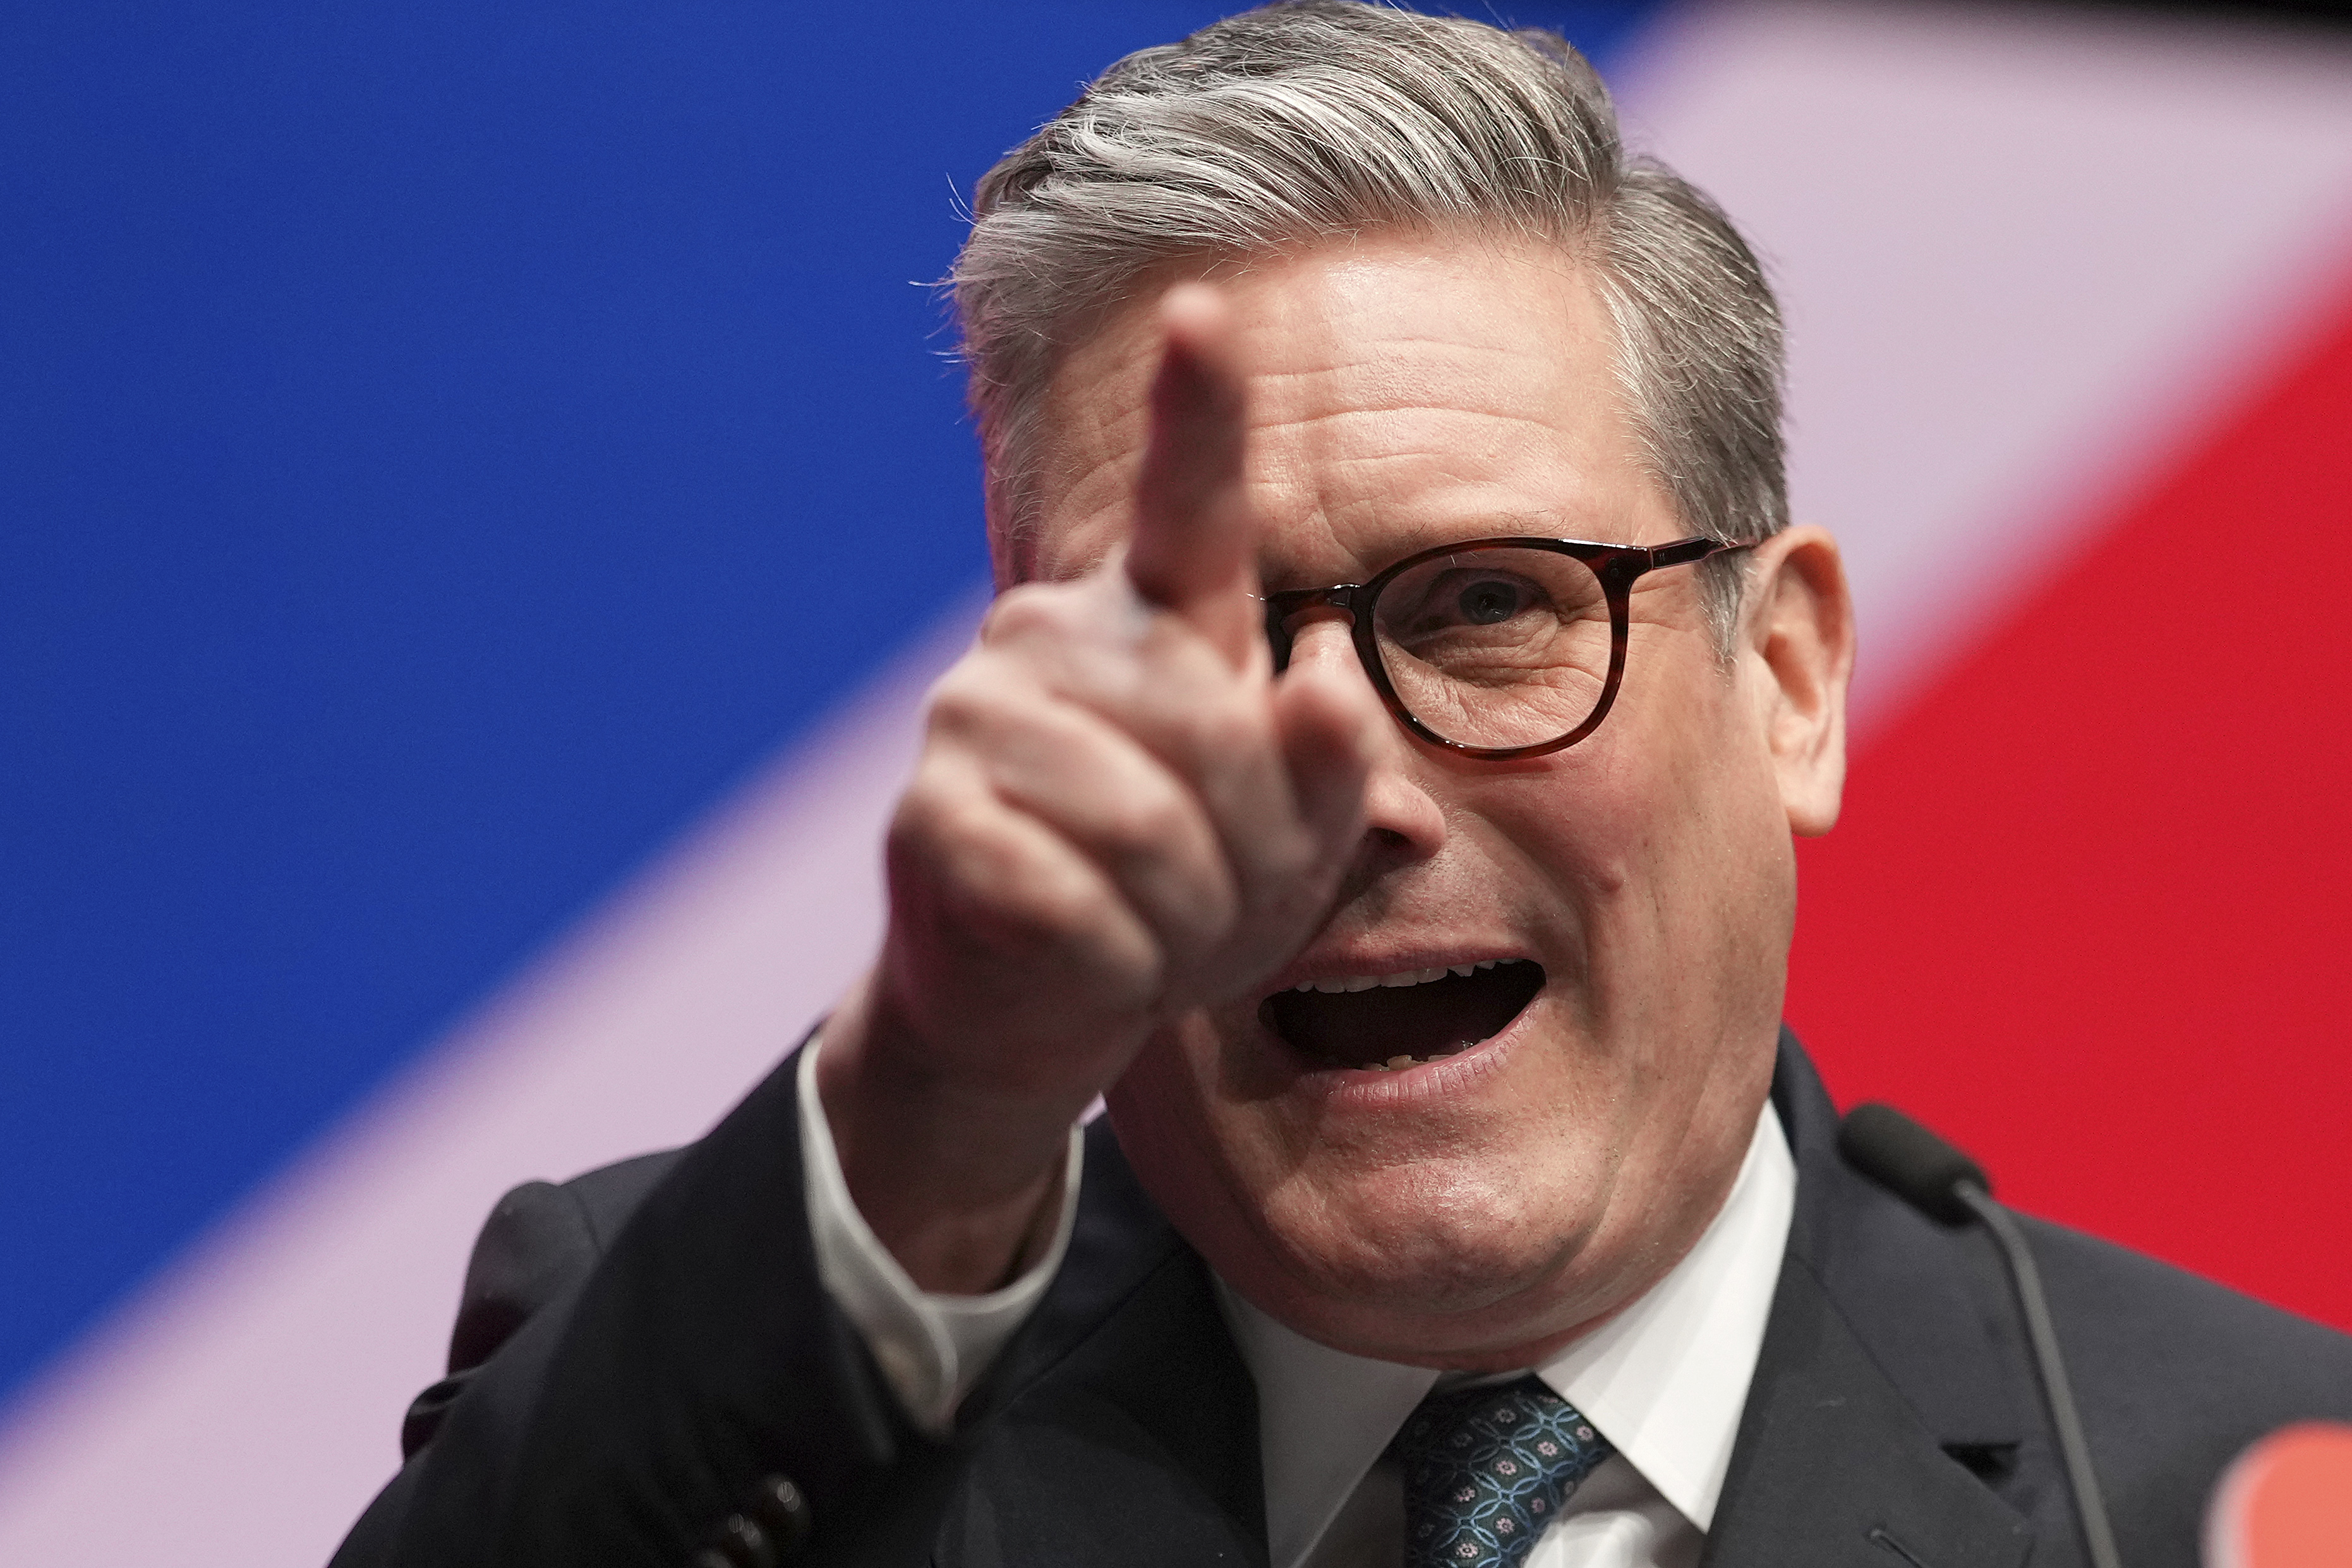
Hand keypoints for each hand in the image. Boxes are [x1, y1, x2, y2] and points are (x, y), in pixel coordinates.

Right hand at [817, 285, 1380, 1291]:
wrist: (1042, 1005)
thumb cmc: (1184, 898)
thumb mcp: (1295, 845)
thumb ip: (1331, 766)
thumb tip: (1325, 681)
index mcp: (1156, 621)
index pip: (1188, 502)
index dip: (1199, 408)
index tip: (1207, 309)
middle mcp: (1055, 636)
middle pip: (1217, 735)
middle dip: (1252, 856)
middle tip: (1213, 904)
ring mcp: (977, 714)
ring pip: (1148, 827)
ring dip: (1183, 921)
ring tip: (1152, 932)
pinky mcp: (931, 816)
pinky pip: (1078, 902)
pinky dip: (1114, 965)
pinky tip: (1087, 961)